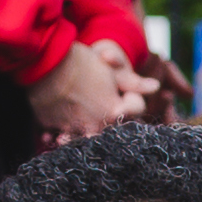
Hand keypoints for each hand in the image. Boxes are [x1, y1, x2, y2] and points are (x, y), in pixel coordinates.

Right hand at [28, 41, 148, 143]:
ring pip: (81, 140)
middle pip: (109, 132)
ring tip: (79, 122)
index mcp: (114, 114)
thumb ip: (134, 83)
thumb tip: (156, 86)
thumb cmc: (82, 63)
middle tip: (101, 106)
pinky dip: (58, 134)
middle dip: (109, 122)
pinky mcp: (52, 127)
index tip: (125, 90)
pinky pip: (56, 137)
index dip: (133, 98)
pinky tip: (57, 130)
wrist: (45, 62)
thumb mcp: (112, 70)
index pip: (136, 110)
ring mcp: (72, 130)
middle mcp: (95, 127)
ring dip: (81, 133)